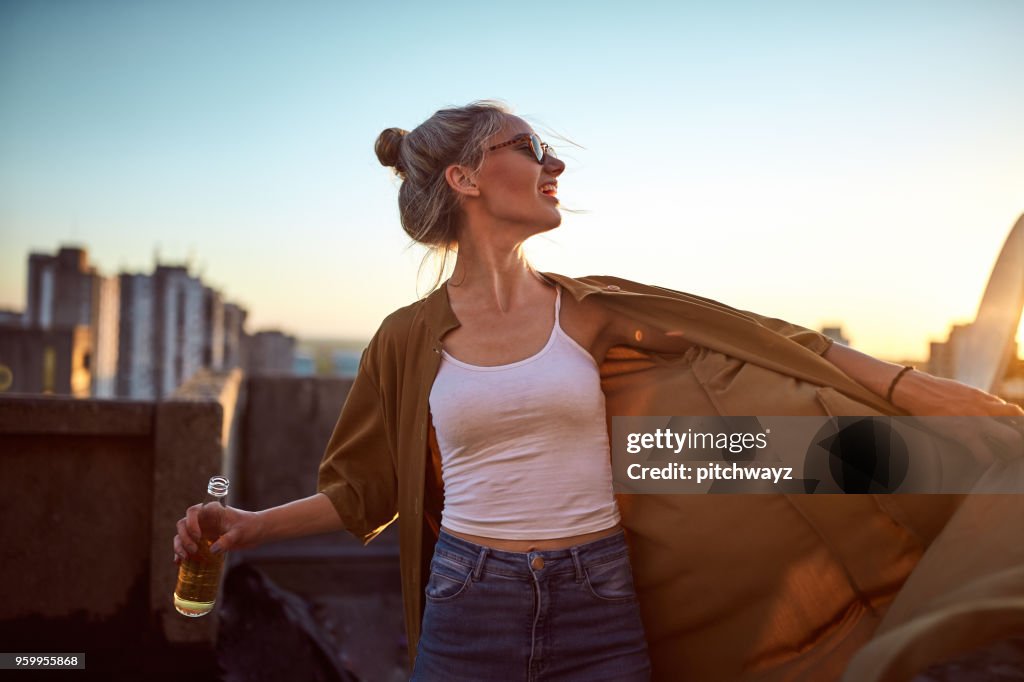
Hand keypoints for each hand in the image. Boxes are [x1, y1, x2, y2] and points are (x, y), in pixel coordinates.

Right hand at [173, 502, 263, 563]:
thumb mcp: (240, 533)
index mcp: (212, 510)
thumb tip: (212, 550)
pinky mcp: (202, 540)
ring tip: (185, 558)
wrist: (257, 531)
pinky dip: (181, 553)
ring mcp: (202, 529)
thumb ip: (228, 540)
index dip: (191, 523)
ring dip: (180, 546)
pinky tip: (179, 563)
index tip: (198, 536)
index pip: (193, 511)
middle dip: (184, 537)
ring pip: (182, 535)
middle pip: (183, 524)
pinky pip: (187, 545)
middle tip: (194, 550)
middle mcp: (204, 518)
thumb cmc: (249, 526)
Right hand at [894, 371, 1023, 465]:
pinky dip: (986, 460)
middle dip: (1019, 437)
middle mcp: (986, 408)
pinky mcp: (965, 433)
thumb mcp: (963, 390)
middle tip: (1013, 447)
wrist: (917, 390)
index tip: (1013, 433)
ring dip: (1009, 450)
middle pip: (1019, 422)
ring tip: (1003, 457)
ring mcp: (978, 421)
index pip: (1014, 412)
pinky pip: (985, 453)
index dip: (1017, 425)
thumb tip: (984, 407)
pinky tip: (982, 460)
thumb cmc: (936, 390)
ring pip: (1010, 438)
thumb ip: (977, 400)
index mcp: (986, 398)